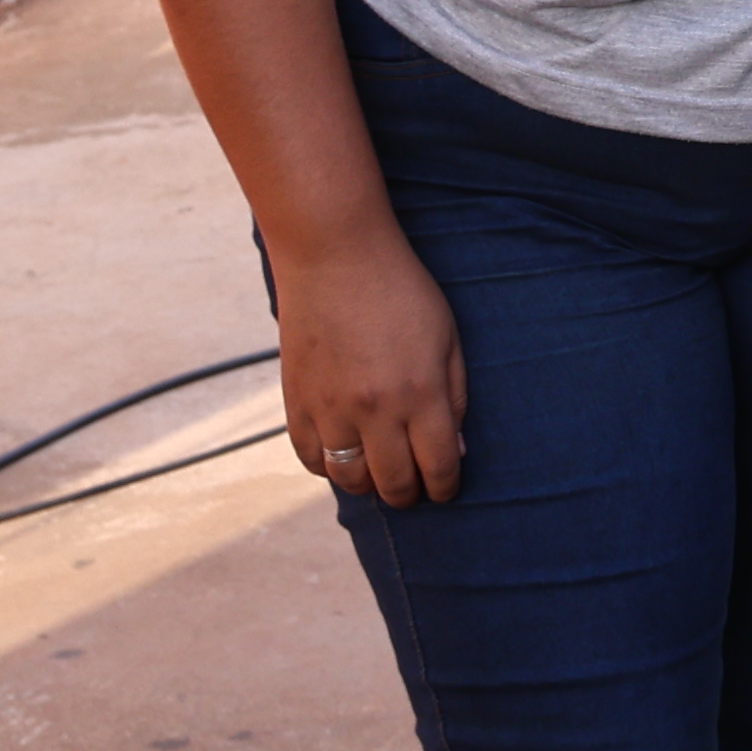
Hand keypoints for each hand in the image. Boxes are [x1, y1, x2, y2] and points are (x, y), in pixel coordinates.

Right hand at [270, 231, 467, 508]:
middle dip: (410, 493)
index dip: (445, 486)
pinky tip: (345, 456)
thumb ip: (454, 398)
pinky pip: (311, 458)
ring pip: (349, 478)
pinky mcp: (296, 402)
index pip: (438, 465)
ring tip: (381, 472)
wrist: (335, 256)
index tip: (447, 489)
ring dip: (369, 484)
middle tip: (416, 487)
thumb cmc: (402, 291)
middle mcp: (374, 410)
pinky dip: (329, 467)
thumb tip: (455, 451)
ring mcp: (330, 409)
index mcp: (420, 392)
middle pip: (393, 483)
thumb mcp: (448, 338)